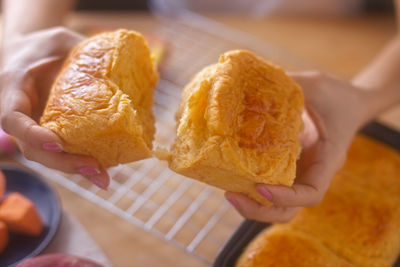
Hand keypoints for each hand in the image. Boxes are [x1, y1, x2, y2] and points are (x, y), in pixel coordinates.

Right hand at [0, 27, 108, 188]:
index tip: (56, 144)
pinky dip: (83, 160)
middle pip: (33, 149)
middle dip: (63, 163)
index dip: (32, 135)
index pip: (12, 119)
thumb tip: (121, 58)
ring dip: (76, 169)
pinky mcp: (55, 132)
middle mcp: (23, 116)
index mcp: (13, 91)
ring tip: (103, 178)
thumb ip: (80, 48)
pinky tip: (107, 166)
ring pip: (50, 157)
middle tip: (94, 168)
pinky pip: (65, 150)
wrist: (37, 54)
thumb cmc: (45, 45)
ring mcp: (38, 128)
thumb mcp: (59, 39)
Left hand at [225, 71, 369, 222]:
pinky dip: (249, 186)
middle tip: (231, 195)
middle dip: (259, 210)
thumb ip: (290, 84)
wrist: (346, 102)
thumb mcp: (316, 86)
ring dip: (250, 204)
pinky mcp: (284, 167)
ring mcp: (297, 173)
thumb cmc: (336, 95)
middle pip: (288, 210)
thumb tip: (250, 79)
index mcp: (327, 159)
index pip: (311, 193)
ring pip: (276, 205)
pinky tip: (229, 173)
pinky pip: (267, 184)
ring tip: (226, 191)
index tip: (261, 188)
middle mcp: (311, 173)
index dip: (286, 197)